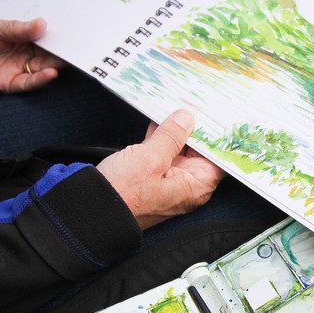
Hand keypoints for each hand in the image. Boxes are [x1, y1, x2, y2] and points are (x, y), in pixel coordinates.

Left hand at [0, 14, 64, 93]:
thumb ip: (16, 28)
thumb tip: (42, 24)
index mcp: (16, 35)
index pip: (41, 37)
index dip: (55, 37)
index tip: (70, 35)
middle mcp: (18, 52)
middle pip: (45, 54)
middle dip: (59, 53)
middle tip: (73, 50)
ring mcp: (13, 68)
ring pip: (40, 69)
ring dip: (53, 66)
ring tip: (63, 62)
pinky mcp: (5, 83)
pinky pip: (27, 84)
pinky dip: (39, 80)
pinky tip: (49, 74)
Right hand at [96, 110, 225, 228]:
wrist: (93, 210)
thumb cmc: (124, 194)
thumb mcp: (150, 158)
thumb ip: (171, 137)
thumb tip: (186, 119)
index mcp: (194, 186)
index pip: (219, 159)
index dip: (220, 138)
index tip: (219, 115)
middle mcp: (185, 184)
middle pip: (200, 152)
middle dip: (198, 128)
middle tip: (198, 102)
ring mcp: (168, 179)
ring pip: (179, 149)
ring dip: (176, 129)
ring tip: (178, 104)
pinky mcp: (151, 175)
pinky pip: (161, 153)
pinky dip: (160, 137)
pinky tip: (157, 118)